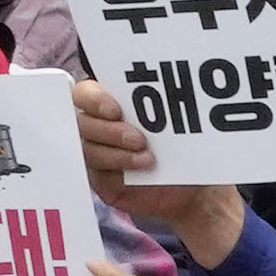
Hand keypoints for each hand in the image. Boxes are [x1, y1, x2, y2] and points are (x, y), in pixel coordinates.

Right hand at [78, 75, 237, 265]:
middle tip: (139, 139)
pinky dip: (120, 169)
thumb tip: (166, 89)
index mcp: (108, 105)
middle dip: (111, 131)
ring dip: (119, 154)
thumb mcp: (176, 124)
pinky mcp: (101, 181)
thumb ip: (163, 106)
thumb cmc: (180, 148)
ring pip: (91, 150)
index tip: (115, 110)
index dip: (94, 100)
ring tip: (148, 158)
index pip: (84, 95)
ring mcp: (98, 155)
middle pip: (85, 124)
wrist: (191, 186)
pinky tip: (142, 169)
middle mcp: (98, 128)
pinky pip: (98, 175)